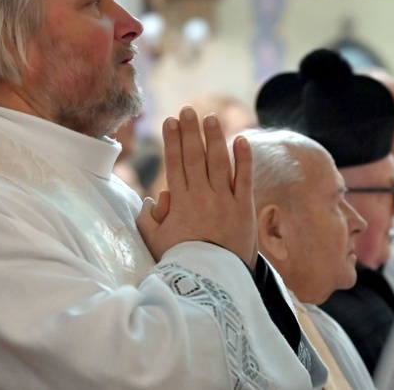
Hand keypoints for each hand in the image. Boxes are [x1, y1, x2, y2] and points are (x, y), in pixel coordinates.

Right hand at [136, 107, 257, 268]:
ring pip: (219, 162)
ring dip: (214, 138)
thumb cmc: (182, 262)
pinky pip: (245, 179)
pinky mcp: (244, 209)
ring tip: (211, 118)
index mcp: (180, 202)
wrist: (214, 283)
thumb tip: (152, 199)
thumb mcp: (156, 242)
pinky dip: (244, 159)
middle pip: (195, 156)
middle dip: (190, 131)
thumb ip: (148, 219)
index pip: (175, 163)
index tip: (169, 121)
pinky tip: (241, 139)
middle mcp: (202, 195)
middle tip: (188, 110)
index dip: (172, 140)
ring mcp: (225, 200)